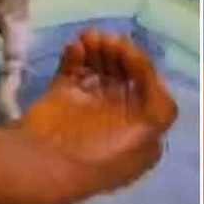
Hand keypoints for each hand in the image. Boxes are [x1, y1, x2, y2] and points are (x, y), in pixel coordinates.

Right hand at [16, 30, 177, 198]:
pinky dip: (74, 56)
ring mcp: (87, 106)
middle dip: (117, 54)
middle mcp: (115, 116)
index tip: (129, 52)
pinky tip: (74, 47)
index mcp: (137, 129)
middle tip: (106, 40)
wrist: (43, 167)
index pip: (146, 87)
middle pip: (123, 74)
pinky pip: (71, 70)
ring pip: (99, 69)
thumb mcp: (145, 139)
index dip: (140, 66)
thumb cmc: (100, 155)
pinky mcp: (60, 99)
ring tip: (89, 37)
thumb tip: (160, 93)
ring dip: (97, 50)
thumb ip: (160, 111)